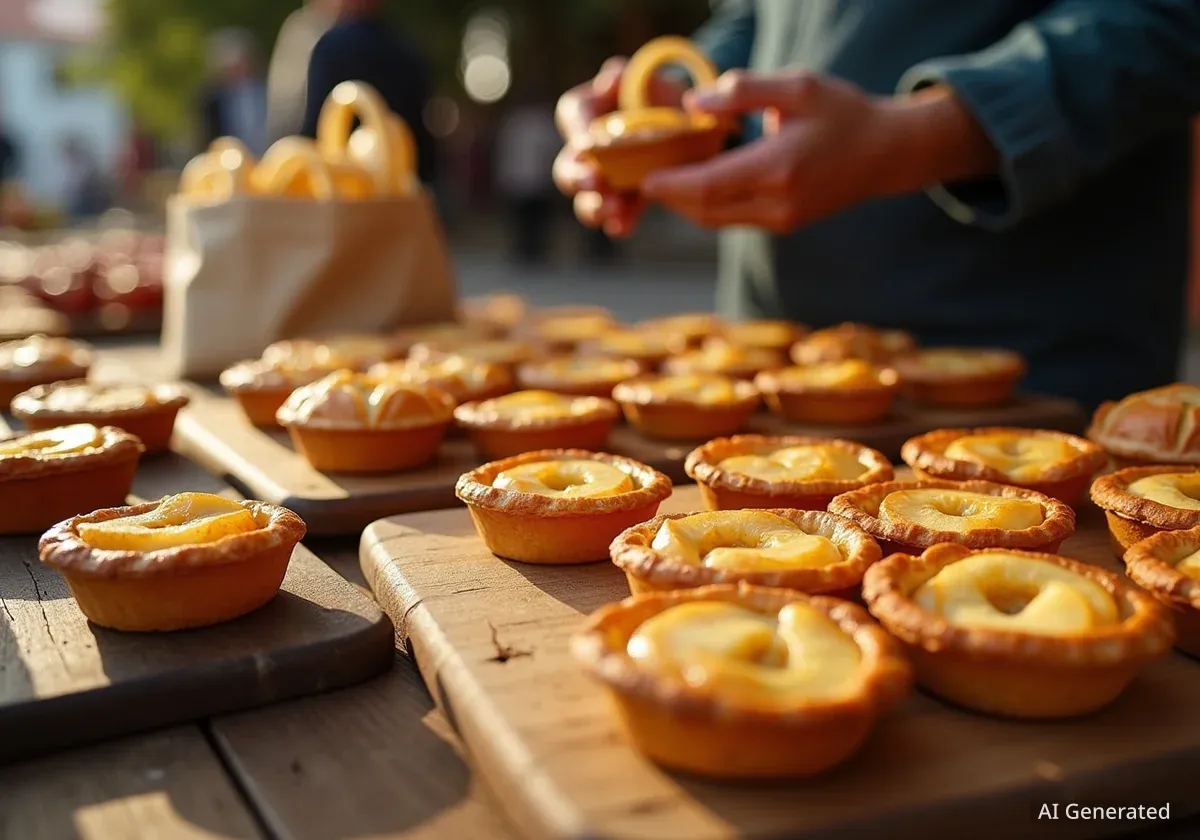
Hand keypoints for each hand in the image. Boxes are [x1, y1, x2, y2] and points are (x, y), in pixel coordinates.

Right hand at [553, 57, 684, 237]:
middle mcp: (586, 150)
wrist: (688, 123)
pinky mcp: (624, 202)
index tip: (589, 142)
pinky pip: (614, 217)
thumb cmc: (658, 93)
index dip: (577, 130)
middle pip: (567, 168)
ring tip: (611, 209)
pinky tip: (623, 226)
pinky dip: (617, 222)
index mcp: (587, 111)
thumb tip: (610, 81)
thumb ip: (625, 74)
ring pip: (584, 200)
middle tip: (594, 181)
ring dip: (594, 207)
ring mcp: (602, 181)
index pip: (572, 115)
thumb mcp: (647, 76)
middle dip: (577, 178)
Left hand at [641, 70, 994, 233]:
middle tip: (635, 176)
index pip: (708, 186)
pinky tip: (690, 184)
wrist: (886, 154)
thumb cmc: (842, 112)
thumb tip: (695, 101)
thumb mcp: (798, 85)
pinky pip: (730, 219)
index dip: (668, 185)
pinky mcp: (781, 225)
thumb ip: (744, 89)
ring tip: (656, 179)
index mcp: (779, 168)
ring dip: (683, 203)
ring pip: (714, 220)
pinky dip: (705, 205)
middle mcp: (777, 203)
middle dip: (667, 196)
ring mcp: (780, 220)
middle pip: (703, 210)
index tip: (638, 176)